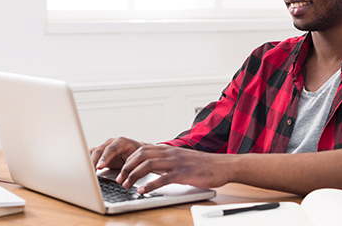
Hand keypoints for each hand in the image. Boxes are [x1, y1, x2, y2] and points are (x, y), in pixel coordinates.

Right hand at [90, 137, 143, 169]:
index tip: (99, 166)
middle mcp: (111, 142)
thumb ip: (129, 166)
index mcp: (122, 142)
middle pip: (99, 150)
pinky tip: (86, 170)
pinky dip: (88, 162)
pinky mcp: (100, 153)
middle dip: (94, 161)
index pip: (111, 149)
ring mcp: (105, 147)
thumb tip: (124, 177)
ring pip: (93, 152)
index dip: (105, 158)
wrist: (137, 153)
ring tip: (87, 172)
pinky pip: (91, 155)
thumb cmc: (138, 156)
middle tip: (90, 172)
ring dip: (89, 162)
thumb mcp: (136, 160)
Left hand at [115, 145, 231, 193]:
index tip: (120, 169)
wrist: (221, 166)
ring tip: (127, 185)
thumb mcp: (181, 159)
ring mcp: (176, 163)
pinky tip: (143, 191)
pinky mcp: (183, 174)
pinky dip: (150, 185)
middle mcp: (170, 154)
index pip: (142, 150)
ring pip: (148, 165)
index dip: (128, 159)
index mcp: (169, 150)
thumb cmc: (202, 165)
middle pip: (141, 155)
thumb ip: (166, 161)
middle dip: (127, 167)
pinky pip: (163, 178)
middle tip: (120, 179)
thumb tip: (151, 168)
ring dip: (134, 175)